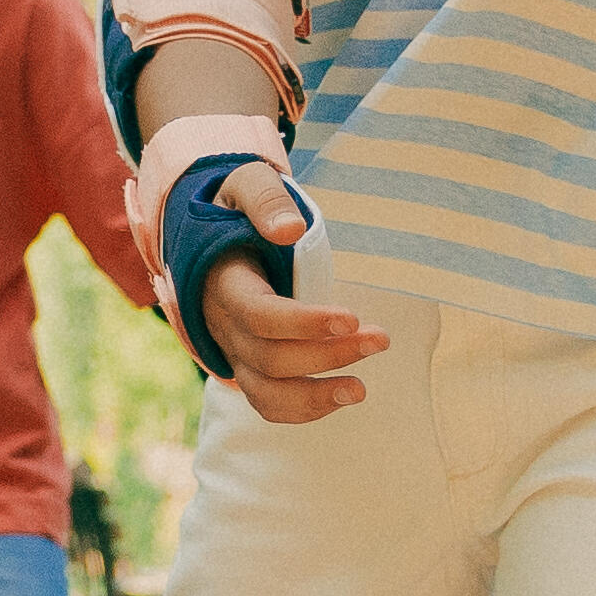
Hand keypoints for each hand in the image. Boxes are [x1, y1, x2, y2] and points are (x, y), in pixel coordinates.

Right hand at [194, 168, 379, 422]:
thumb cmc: (237, 211)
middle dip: (327, 355)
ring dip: (315, 396)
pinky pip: (270, 403)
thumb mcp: (245, 185)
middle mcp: (225, 327)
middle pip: (270, 358)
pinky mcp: (251, 367)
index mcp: (225, 285)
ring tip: (360, 390)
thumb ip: (265, 200)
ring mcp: (235, 352)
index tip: (350, 318)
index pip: (259, 316)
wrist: (215, 238)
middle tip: (380, 340)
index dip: (304, 323)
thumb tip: (291, 230)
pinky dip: (305, 409)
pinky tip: (342, 396)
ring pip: (266, 393)